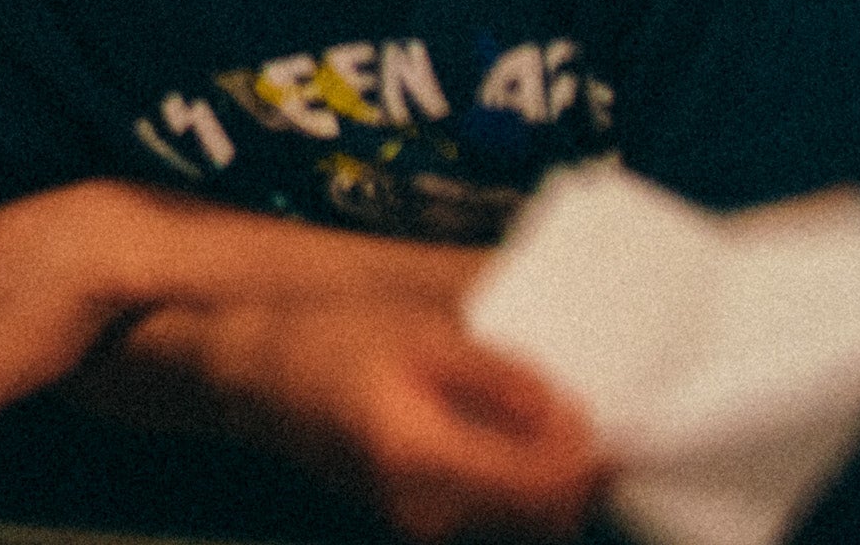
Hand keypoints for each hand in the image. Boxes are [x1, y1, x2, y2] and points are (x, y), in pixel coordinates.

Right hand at [200, 299, 604, 541]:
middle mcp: (426, 510)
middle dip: (576, 475)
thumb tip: (567, 412)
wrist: (258, 377)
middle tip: (584, 420)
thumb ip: (499, 376)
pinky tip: (511, 442)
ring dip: (550, 483)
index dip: (585, 460)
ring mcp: (419, 524)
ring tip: (549, 426)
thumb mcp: (420, 333)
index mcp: (425, 458)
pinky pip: (490, 517)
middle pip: (541, 519)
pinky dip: (516, 487)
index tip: (601, 420)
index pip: (540, 487)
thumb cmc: (331, 342)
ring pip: (522, 525)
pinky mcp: (415, 522)